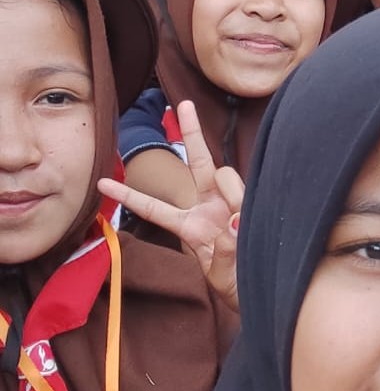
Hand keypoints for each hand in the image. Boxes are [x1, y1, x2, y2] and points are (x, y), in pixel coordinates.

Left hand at [99, 101, 242, 310]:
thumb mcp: (223, 272)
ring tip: (241, 231)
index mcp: (192, 226)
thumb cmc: (236, 281)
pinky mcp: (253, 204)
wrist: (264, 287)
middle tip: (183, 104)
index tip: (103, 182)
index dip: (130, 194)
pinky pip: (247, 194)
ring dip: (233, 198)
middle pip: (200, 163)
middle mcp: (210, 207)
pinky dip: (246, 210)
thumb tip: (236, 219)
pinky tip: (248, 227)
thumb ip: (225, 248)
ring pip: (229, 177)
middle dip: (191, 133)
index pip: (156, 207)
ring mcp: (233, 203)